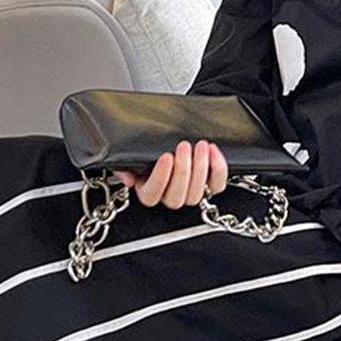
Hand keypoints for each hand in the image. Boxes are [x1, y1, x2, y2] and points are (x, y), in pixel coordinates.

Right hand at [112, 139, 227, 208]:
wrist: (172, 142)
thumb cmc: (149, 150)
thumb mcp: (128, 155)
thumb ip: (122, 166)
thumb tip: (126, 178)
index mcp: (148, 192)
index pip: (152, 195)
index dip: (160, 178)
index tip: (165, 156)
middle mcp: (169, 197)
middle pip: (176, 197)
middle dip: (182, 171)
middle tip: (184, 146)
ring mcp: (190, 194)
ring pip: (196, 194)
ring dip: (200, 168)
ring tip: (200, 145)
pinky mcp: (209, 187)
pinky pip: (216, 186)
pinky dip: (218, 169)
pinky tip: (213, 151)